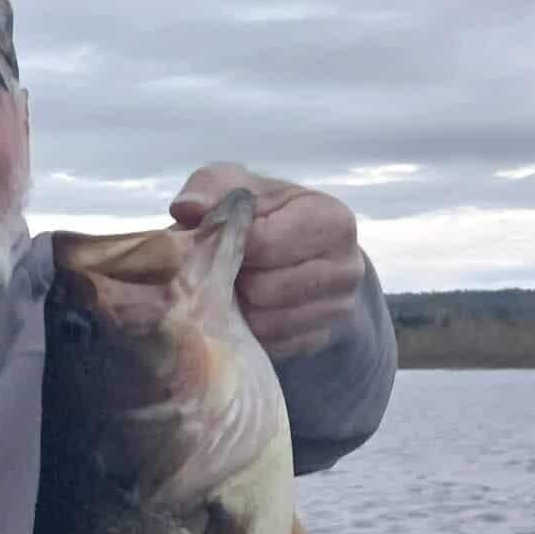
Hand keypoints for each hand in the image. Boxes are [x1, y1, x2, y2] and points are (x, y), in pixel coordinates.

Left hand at [170, 162, 363, 358]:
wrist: (302, 256)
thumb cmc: (265, 216)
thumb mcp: (241, 189)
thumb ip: (212, 187)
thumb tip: (187, 207)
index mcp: (332, 220)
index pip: (265, 243)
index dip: (231, 246)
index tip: (220, 241)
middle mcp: (347, 267)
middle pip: (264, 288)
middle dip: (233, 280)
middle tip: (224, 269)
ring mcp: (338, 309)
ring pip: (263, 323)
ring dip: (237, 308)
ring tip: (233, 286)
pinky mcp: (318, 340)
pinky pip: (268, 346)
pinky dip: (247, 330)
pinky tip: (244, 309)